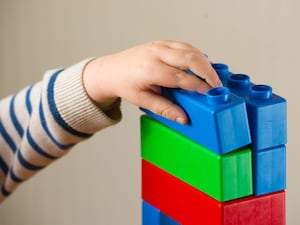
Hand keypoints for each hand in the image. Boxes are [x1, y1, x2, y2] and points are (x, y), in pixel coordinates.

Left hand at [83, 40, 221, 123]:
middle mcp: (156, 53)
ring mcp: (159, 45)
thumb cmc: (125, 84)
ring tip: (212, 77)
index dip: (199, 86)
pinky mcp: (162, 42)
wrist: (111, 70)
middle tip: (217, 85)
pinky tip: (201, 65)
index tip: (210, 94)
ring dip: (204, 62)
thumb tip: (183, 118)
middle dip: (208, 72)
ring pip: (190, 49)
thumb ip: (165, 109)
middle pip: (190, 58)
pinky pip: (184, 45)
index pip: (182, 78)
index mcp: (151, 69)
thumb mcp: (143, 100)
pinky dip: (196, 55)